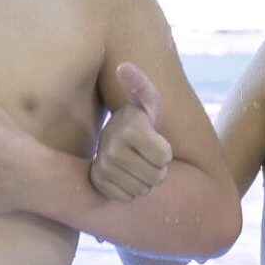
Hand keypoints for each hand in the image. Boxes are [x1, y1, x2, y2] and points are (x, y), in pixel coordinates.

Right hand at [90, 61, 171, 202]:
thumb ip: (141, 85)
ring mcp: (103, 166)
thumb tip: (123, 67)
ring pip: (142, 190)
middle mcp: (112, 148)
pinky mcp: (98, 182)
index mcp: (130, 128)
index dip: (165, 152)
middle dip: (158, 170)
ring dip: (146, 182)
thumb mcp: (148, 101)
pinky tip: (127, 177)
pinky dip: (131, 191)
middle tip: (149, 158)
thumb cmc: (140, 120)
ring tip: (139, 167)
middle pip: (155, 176)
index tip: (157, 142)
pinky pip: (126, 197)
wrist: (114, 139)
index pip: (164, 156)